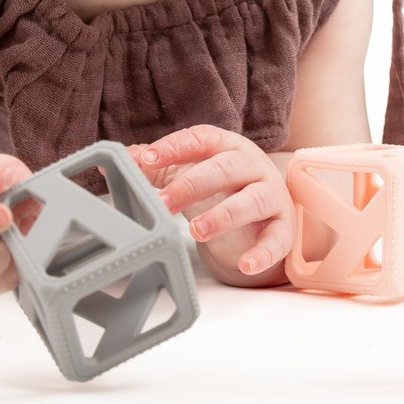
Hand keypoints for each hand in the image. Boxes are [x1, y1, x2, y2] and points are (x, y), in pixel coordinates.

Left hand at [130, 125, 295, 282]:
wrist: (270, 204)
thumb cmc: (223, 183)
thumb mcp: (192, 169)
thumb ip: (158, 164)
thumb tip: (120, 158)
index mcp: (226, 146)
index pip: (200, 139)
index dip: (173, 147)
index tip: (145, 160)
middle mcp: (251, 165)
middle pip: (223, 169)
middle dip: (191, 184)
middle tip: (162, 203)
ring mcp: (270, 194)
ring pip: (251, 200)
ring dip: (223, 215)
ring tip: (195, 231)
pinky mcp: (283, 226)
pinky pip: (277, 239)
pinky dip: (263, 253)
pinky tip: (245, 264)